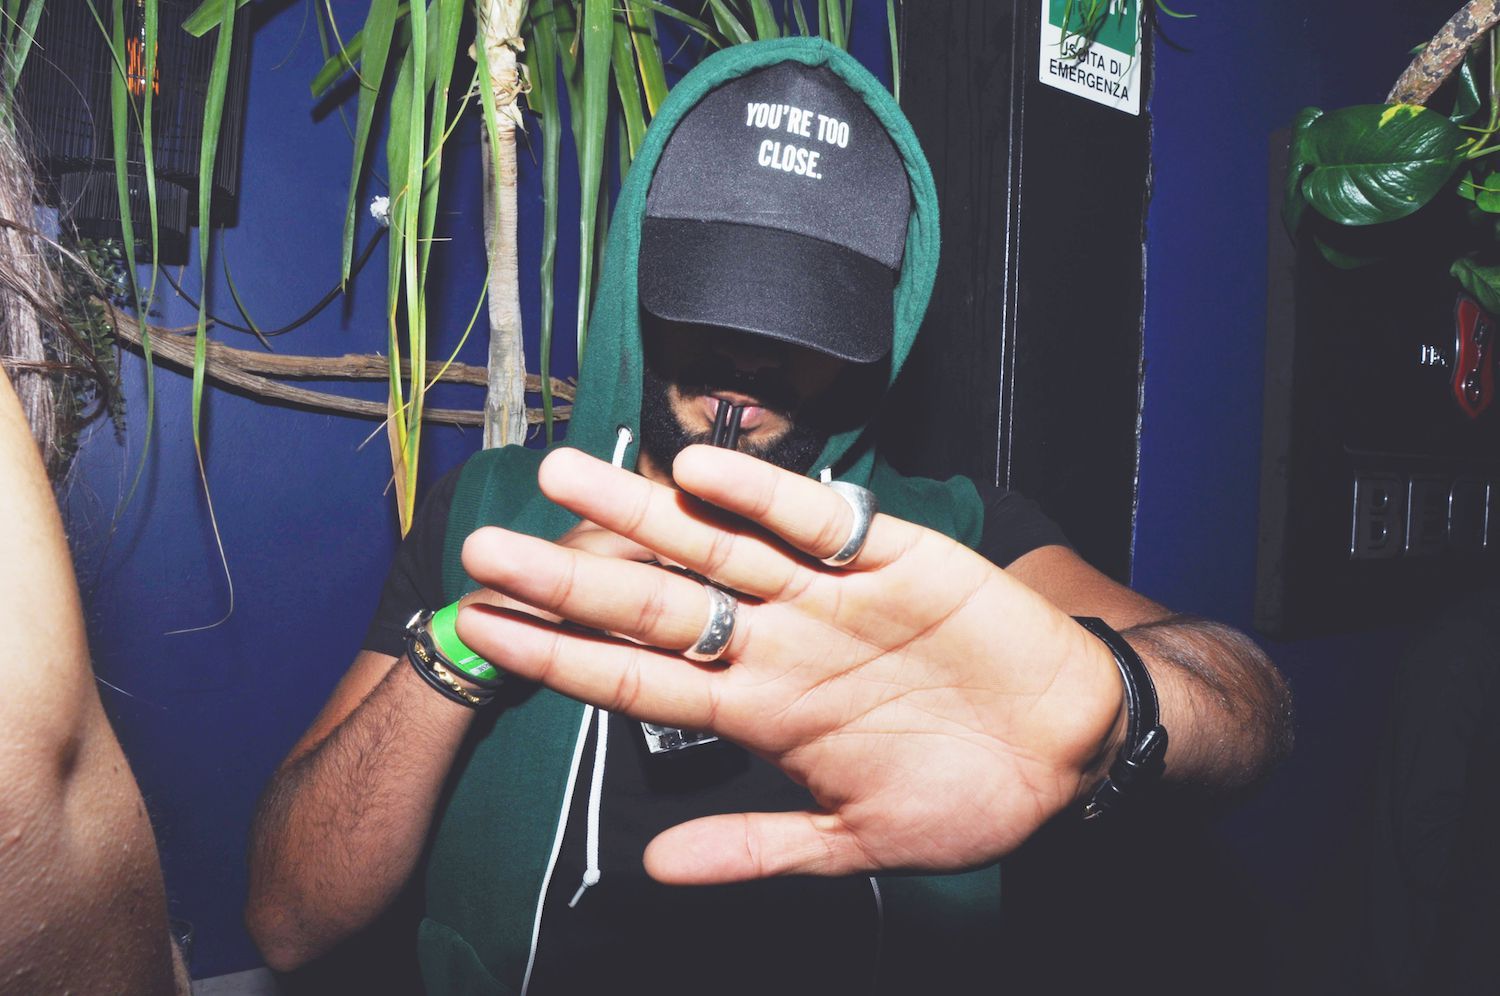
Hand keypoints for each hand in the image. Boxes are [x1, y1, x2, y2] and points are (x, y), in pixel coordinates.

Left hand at [456, 446, 1124, 883]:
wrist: (1068, 746)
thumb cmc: (967, 795)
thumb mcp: (858, 840)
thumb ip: (759, 846)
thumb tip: (654, 867)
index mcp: (762, 712)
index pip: (640, 680)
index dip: (563, 656)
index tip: (488, 632)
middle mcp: (778, 643)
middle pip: (656, 603)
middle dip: (569, 578)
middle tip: (483, 549)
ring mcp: (827, 596)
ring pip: (716, 544)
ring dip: (640, 512)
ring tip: (561, 476)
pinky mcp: (891, 555)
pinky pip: (816, 520)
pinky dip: (762, 496)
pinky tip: (696, 472)